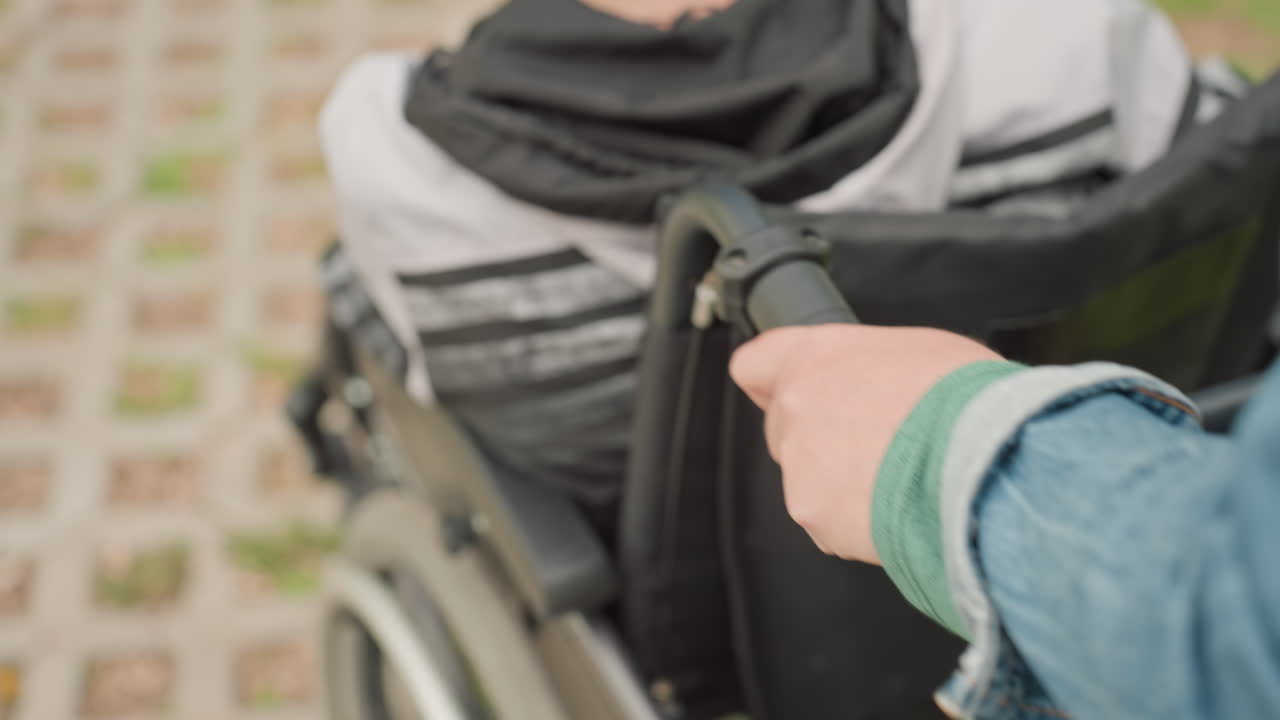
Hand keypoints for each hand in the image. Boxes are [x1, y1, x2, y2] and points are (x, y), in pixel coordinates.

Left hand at [729, 325, 1000, 563]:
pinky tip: (899, 507)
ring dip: (842, 485)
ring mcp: (800, 464)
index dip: (769, 379)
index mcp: (817, 357)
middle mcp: (797, 406)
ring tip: (900, 480)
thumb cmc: (965, 400)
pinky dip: (858, 523)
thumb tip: (880, 383)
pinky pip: (829, 522)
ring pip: (808, 479)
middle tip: (873, 445)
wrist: (982, 460)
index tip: (778, 390)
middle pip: (784, 428)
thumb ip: (872, 366)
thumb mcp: (921, 352)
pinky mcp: (813, 514)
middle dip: (819, 439)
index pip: (756, 364)